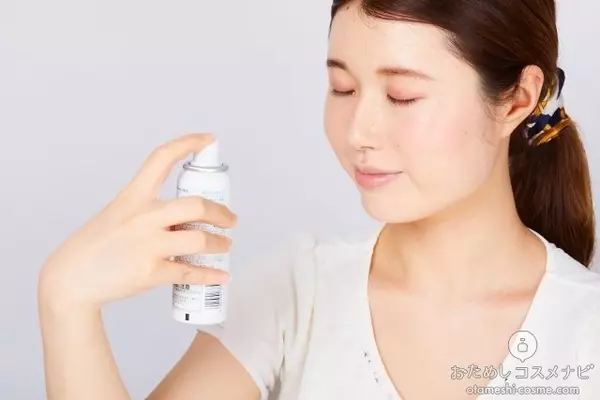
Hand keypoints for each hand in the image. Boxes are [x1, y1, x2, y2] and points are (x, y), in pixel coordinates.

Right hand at [38, 133, 235, 312]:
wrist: (72, 279)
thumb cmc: (97, 245)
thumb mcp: (119, 213)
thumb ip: (150, 211)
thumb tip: (187, 217)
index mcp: (133, 196)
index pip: (162, 158)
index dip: (188, 144)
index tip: (208, 140)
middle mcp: (142, 217)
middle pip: (196, 206)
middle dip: (221, 212)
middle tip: (231, 219)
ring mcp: (147, 245)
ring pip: (200, 240)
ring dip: (220, 243)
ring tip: (225, 245)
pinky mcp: (150, 272)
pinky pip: (190, 272)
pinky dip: (211, 274)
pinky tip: (221, 274)